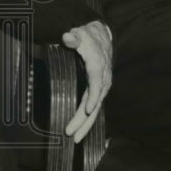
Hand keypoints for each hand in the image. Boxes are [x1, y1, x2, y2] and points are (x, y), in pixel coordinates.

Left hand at [61, 20, 112, 142]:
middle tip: (71, 133)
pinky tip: (80, 129)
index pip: (96, 83)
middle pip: (94, 102)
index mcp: (97, 65)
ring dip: (85, 124)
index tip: (89, 110)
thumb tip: (67, 37)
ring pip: (95, 108)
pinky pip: (94, 106)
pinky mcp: (99, 90)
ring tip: (75, 137)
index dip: (93, 97)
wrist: (102, 37)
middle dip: (84, 119)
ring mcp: (102, 86)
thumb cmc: (88, 36)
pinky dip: (88, 119)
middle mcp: (103, 79)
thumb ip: (74, 37)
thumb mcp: (80, 33)